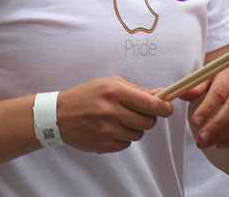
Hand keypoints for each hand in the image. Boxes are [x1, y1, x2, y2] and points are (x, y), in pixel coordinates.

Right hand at [56, 76, 173, 152]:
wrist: (60, 115)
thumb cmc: (88, 95)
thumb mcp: (111, 84)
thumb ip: (137, 90)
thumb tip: (161, 94)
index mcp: (115, 92)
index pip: (150, 104)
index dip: (164, 107)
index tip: (169, 107)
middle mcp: (111, 111)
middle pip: (148, 121)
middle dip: (148, 117)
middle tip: (139, 112)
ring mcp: (106, 130)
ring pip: (138, 134)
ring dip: (134, 127)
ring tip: (120, 119)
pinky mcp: (102, 145)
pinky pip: (126, 144)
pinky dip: (123, 137)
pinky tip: (111, 128)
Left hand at [181, 60, 228, 149]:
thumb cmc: (226, 73)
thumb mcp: (211, 73)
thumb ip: (197, 85)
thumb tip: (180, 94)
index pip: (219, 92)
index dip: (207, 108)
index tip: (195, 121)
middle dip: (214, 126)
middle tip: (200, 139)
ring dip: (223, 135)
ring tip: (205, 142)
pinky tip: (220, 144)